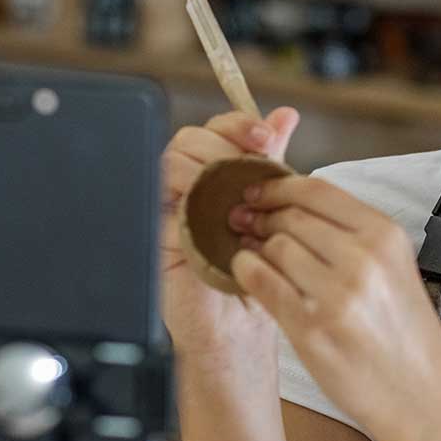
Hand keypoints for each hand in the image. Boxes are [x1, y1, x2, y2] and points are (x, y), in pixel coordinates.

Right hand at [159, 106, 300, 368]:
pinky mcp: (155, 232)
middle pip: (191, 137)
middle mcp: (193, 184)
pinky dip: (185, 198)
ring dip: (205, 169)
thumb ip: (274, 163)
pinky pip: (156, 198)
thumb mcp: (274, 210)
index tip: (266, 136)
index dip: (239, 124)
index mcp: (221, 173)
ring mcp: (171, 206)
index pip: (220, 128)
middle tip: (249, 165)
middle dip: (223, 144)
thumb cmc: (258, 269)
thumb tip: (285, 115)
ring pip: (171, 160)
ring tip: (232, 194)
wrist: (240, 325)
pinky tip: (211, 213)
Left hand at [229, 174, 440, 440]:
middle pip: (291, 216)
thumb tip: (294, 206)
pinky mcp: (311, 328)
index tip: (257, 190)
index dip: (278, 186)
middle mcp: (363, 258)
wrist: (421, 394)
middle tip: (246, 221)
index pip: (318, 191)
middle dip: (262, 216)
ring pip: (274, 247)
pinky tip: (246, 271)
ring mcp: (337, 294)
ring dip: (255, 246)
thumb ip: (353, 234)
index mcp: (386, 235)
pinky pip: (263, 282)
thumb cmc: (405, 332)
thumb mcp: (394, 266)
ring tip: (251, 252)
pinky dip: (247, 271)